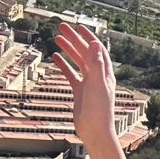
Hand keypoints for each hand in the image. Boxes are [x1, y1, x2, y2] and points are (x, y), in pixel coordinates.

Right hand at [52, 22, 118, 149]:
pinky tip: (55, 57)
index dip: (88, 37)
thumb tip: (94, 44)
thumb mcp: (97, 85)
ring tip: (57, 38)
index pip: (97, 50)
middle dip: (75, 39)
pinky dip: (64, 65)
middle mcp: (98, 77)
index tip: (78, 26)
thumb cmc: (99, 110)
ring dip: (68, 49)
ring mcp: (89, 84)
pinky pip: (71, 74)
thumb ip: (96, 64)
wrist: (95, 132)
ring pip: (78, 62)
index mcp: (105, 74)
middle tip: (61, 27)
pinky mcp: (80, 92)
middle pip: (85, 53)